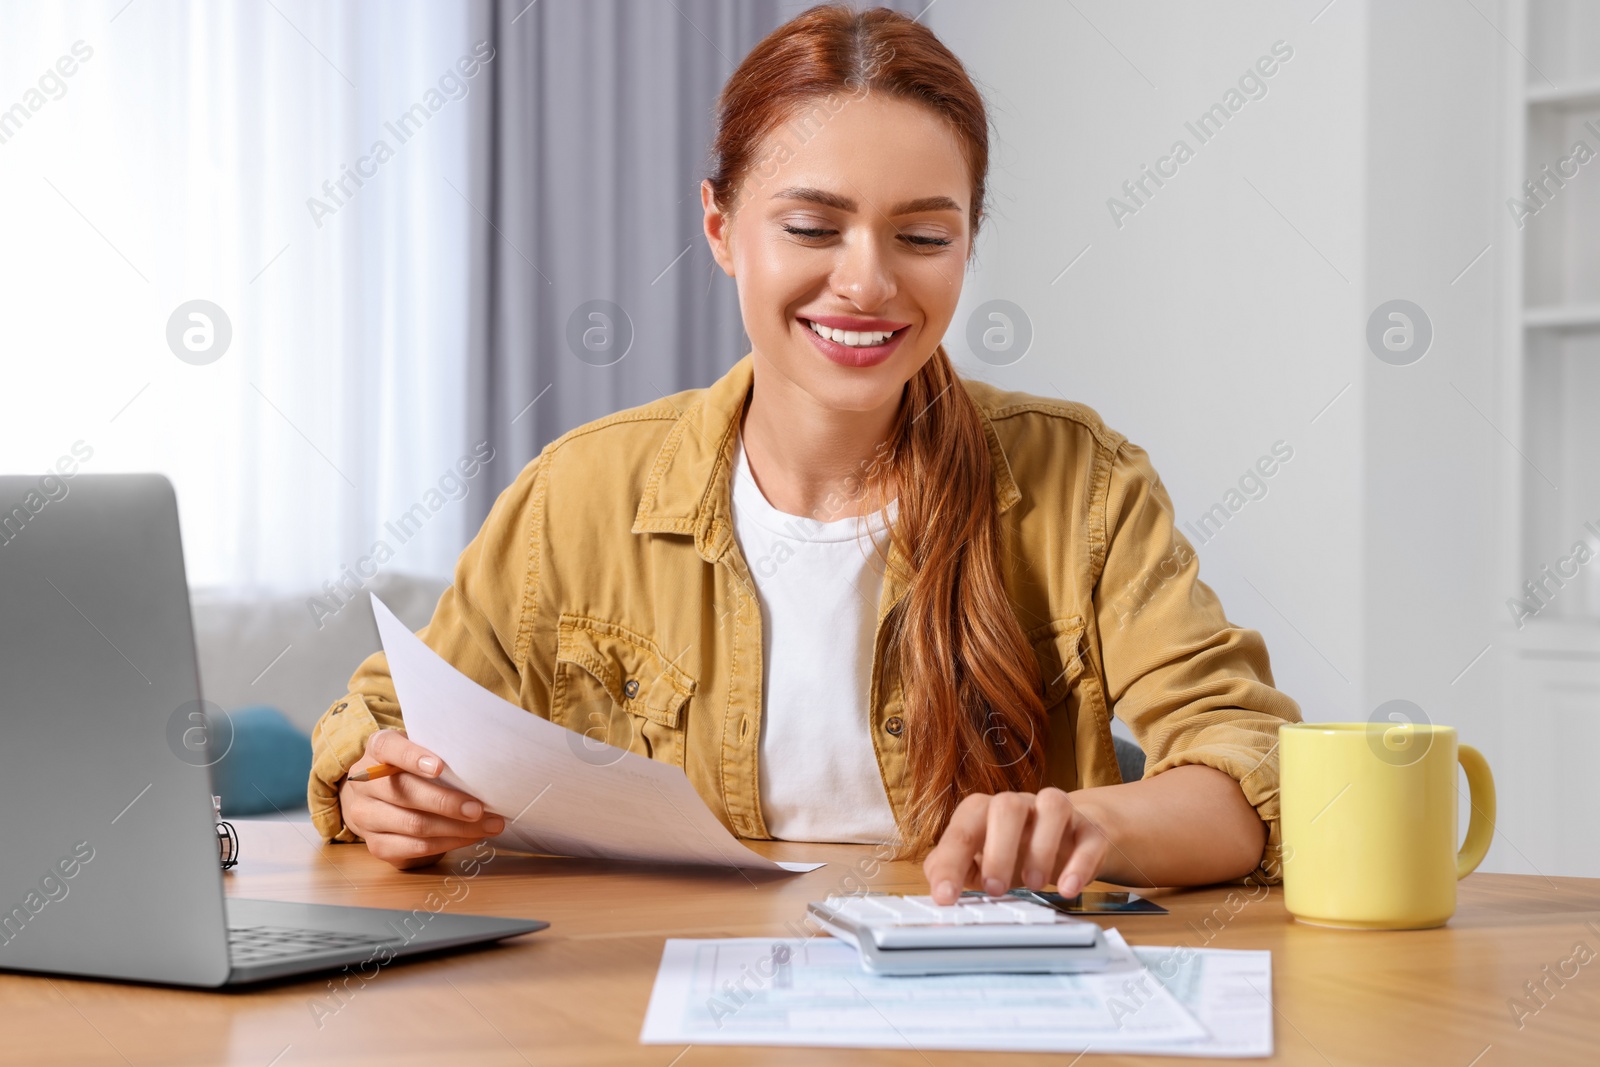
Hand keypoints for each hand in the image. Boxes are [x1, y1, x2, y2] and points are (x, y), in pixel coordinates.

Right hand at [338, 729, 504, 869]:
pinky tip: (470, 836)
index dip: (413, 757)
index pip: (389, 749)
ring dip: (457, 828)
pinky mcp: (377, 845)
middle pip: (405, 794)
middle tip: (479, 808)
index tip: (439, 767)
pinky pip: (417, 847)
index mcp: (377, 750)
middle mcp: (365, 784)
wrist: (377, 798)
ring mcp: (366, 817)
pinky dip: (449, 843)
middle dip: (447, 803)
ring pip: (415, 825)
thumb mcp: (420, 750)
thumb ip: (438, 753)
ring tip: (488, 824)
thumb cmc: (411, 769)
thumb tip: (481, 767)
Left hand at [922, 788, 1109, 904]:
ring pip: (1052, 806)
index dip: (951, 862)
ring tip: (1033, 884)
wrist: (1069, 839)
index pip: (962, 829)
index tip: (946, 897)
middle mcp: (1020, 805)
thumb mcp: (978, 862)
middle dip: (998, 849)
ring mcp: (1056, 814)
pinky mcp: (1089, 829)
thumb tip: (937, 888)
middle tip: (994, 889)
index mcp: (985, 812)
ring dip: (1041, 847)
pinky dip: (1080, 863)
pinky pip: (1089, 836)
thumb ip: (953, 869)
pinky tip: (1068, 888)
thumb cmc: (1014, 851)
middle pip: (1006, 806)